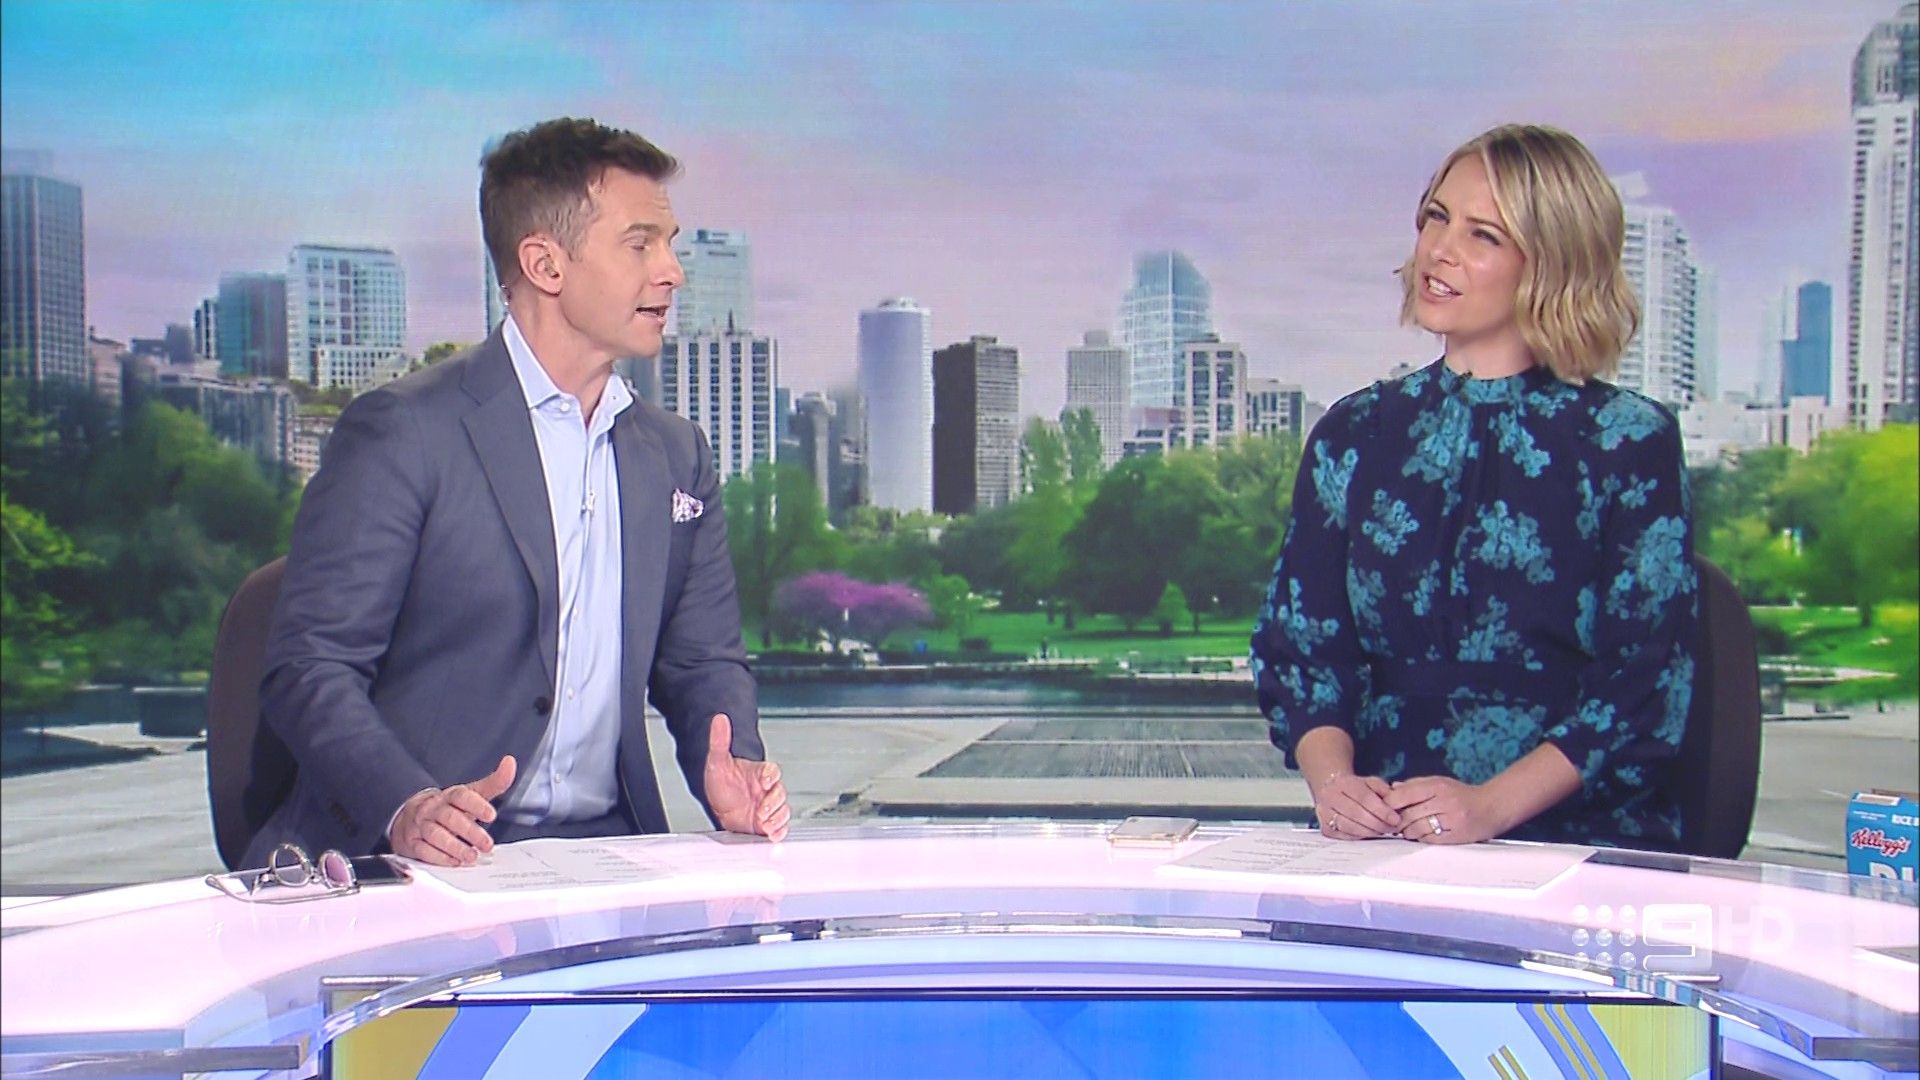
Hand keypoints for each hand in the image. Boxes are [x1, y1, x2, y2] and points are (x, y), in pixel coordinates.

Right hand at [390, 756, 515, 865]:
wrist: (411, 816)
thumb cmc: (447, 807)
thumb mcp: (470, 794)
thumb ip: (493, 783)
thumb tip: (510, 763)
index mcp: (450, 796)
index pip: (461, 796)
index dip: (477, 805)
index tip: (491, 815)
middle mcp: (433, 809)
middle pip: (450, 818)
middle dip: (470, 832)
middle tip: (487, 844)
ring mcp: (420, 825)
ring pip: (435, 834)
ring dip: (455, 847)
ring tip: (471, 856)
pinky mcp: (412, 842)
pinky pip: (422, 850)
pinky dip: (438, 857)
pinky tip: (453, 861)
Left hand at [703, 714, 789, 841]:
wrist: (718, 807)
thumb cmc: (722, 784)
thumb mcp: (717, 762)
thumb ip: (719, 741)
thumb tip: (719, 719)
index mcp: (759, 773)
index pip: (772, 771)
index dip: (770, 776)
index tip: (763, 782)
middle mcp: (767, 790)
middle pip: (781, 793)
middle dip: (773, 803)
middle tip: (761, 810)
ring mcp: (769, 807)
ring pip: (783, 810)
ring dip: (776, 818)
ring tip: (763, 823)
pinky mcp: (768, 823)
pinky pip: (781, 827)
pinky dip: (779, 831)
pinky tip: (771, 834)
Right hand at [1313, 772, 1401, 839]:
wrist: (1333, 792)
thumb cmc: (1356, 789)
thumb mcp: (1371, 783)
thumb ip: (1384, 790)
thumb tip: (1394, 804)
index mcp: (1343, 782)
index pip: (1364, 797)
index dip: (1382, 810)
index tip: (1396, 819)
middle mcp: (1329, 796)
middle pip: (1356, 813)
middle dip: (1378, 823)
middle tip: (1392, 828)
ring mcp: (1324, 812)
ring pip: (1349, 826)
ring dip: (1370, 832)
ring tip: (1383, 831)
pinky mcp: (1325, 828)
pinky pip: (1344, 836)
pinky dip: (1360, 837)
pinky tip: (1370, 834)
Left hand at [1386, 776, 1502, 844]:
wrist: (1492, 807)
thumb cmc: (1462, 794)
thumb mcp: (1440, 782)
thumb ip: (1415, 785)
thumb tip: (1392, 788)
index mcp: (1437, 786)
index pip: (1404, 795)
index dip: (1390, 803)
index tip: (1384, 807)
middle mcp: (1444, 802)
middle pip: (1408, 814)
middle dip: (1396, 820)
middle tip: (1391, 822)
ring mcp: (1451, 820)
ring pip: (1416, 829)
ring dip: (1406, 831)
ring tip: (1405, 829)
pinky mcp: (1455, 836)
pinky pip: (1429, 839)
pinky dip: (1420, 838)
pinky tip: (1420, 834)